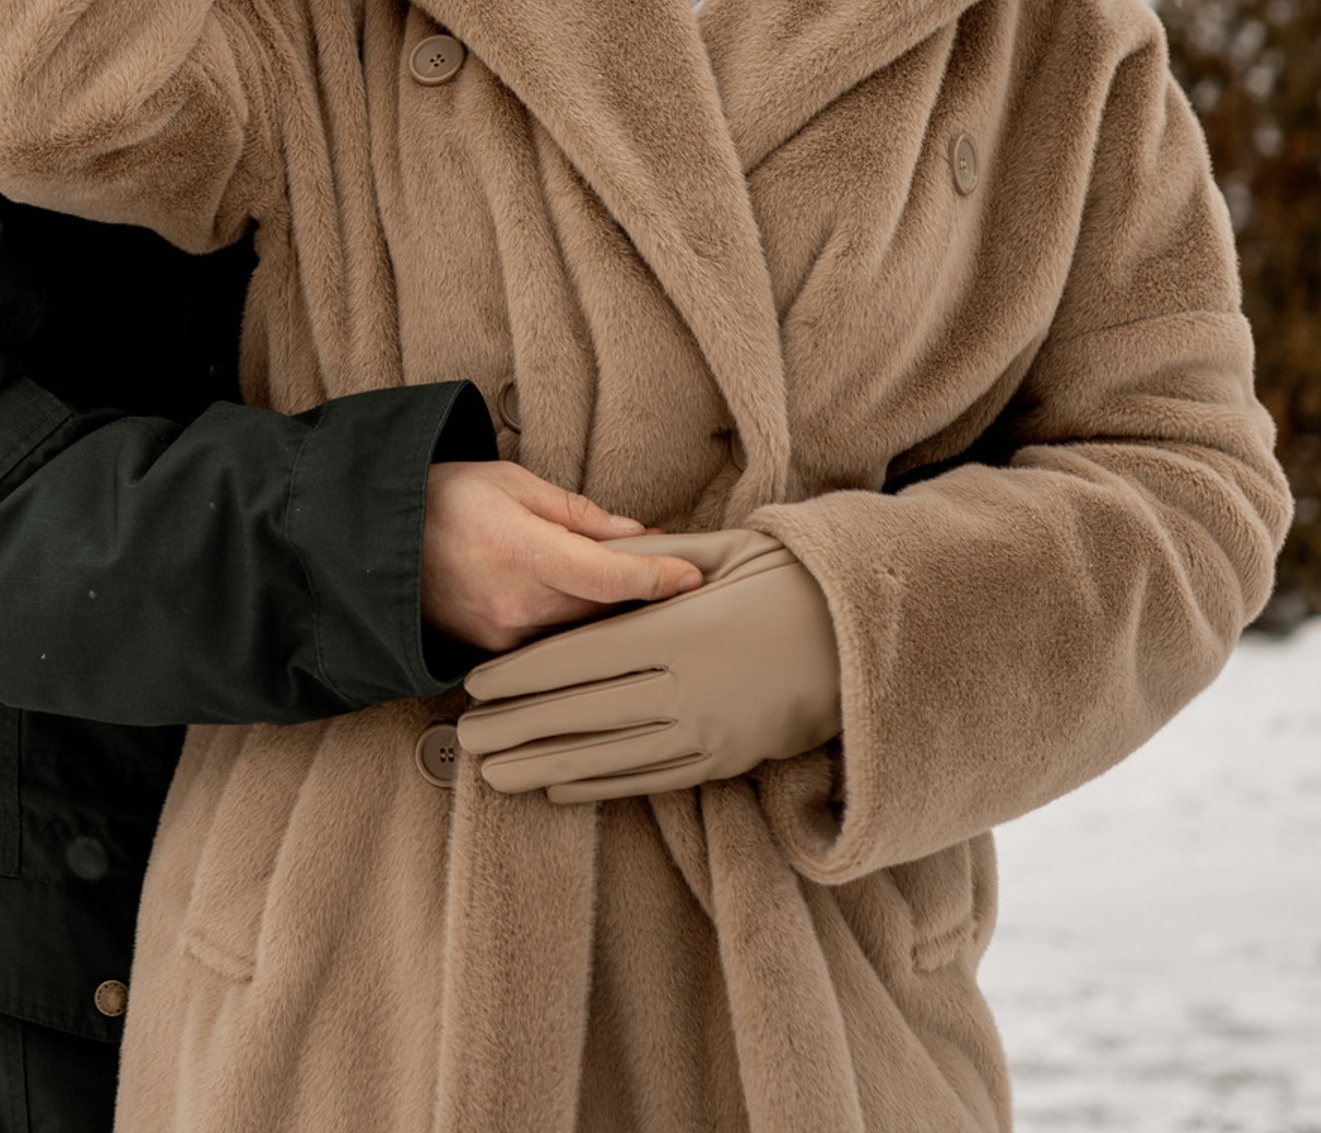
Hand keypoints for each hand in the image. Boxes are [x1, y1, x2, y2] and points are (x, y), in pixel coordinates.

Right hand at [421, 461, 705, 654]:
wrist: (373, 540)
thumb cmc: (441, 497)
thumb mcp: (510, 482)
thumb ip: (577, 513)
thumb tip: (636, 536)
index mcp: (523, 550)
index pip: (611, 579)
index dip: (659, 580)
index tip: (694, 576)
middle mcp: (517, 604)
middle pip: (606, 613)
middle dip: (641, 596)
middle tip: (669, 572)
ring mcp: (503, 636)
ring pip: (582, 636)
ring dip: (610, 616)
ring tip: (628, 590)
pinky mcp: (490, 653)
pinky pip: (550, 646)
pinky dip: (573, 629)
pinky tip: (584, 611)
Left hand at [456, 528, 840, 802]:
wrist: (867, 643)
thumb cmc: (788, 582)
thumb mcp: (722, 552)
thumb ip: (654, 557)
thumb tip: (597, 546)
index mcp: (677, 634)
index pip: (579, 660)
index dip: (523, 676)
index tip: (476, 685)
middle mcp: (687, 692)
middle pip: (582, 715)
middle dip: (517, 728)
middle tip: (464, 737)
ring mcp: (707, 736)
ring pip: (609, 759)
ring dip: (546, 768)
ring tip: (495, 775)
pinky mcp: (725, 763)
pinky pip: (650, 780)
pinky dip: (601, 785)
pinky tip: (559, 787)